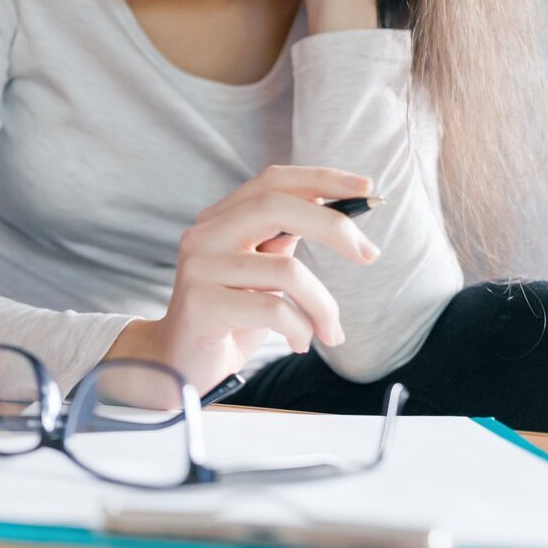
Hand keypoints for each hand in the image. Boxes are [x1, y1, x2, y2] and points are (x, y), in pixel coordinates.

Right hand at [109, 166, 379, 394]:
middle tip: (369, 254)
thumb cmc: (229, 321)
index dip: (320, 179)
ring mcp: (198, 268)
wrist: (178, 367)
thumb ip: (283, 243)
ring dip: (323, 305)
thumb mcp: (262, 276)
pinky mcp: (201, 305)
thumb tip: (339, 217)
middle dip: (333, 225)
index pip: (271, 182)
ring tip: (331, 331)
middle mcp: (203, 235)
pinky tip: (299, 343)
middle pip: (274, 206)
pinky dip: (301, 329)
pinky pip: (273, 310)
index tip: (365, 188)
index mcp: (219, 220)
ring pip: (285, 269)